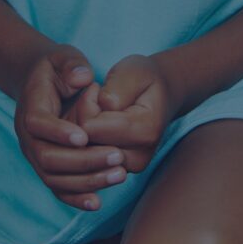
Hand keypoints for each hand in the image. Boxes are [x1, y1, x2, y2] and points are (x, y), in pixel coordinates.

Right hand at [12, 46, 124, 211]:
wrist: (41, 83)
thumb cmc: (57, 68)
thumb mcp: (63, 56)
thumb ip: (72, 64)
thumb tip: (83, 78)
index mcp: (30, 107)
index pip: (38, 124)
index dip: (59, 132)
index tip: (85, 136)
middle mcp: (28, 137)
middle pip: (47, 158)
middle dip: (82, 160)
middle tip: (116, 156)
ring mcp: (35, 155)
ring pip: (54, 178)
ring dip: (86, 180)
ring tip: (118, 174)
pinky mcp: (47, 168)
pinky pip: (58, 188)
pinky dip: (75, 198)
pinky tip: (98, 203)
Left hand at [66, 53, 181, 175]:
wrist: (162, 94)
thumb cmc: (144, 80)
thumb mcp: (132, 73)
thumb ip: (115, 91)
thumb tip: (99, 114)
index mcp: (145, 131)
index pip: (91, 126)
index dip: (85, 104)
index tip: (95, 87)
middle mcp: (139, 157)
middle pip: (85, 143)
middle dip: (81, 118)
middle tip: (94, 98)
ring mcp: (128, 167)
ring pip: (82, 153)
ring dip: (80, 129)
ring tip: (96, 109)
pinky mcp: (117, 170)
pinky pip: (85, 158)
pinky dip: (83, 140)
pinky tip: (94, 123)